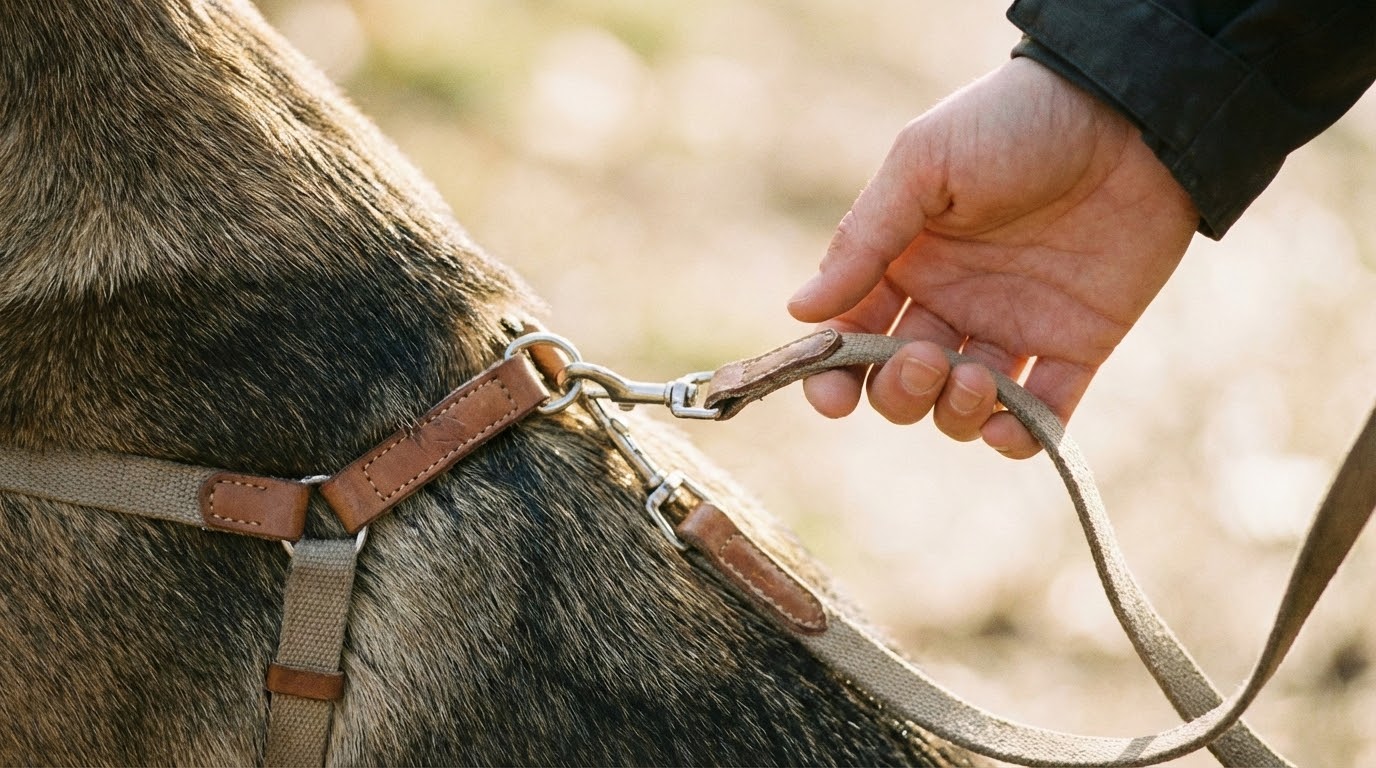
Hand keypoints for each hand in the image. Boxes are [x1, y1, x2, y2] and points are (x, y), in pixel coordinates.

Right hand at [787, 58, 1197, 457]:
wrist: (1130, 116)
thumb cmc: (1014, 123)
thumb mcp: (924, 164)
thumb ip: (864, 240)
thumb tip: (800, 311)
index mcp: (906, 261)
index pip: (851, 337)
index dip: (833, 376)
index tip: (834, 396)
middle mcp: (951, 302)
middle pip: (899, 383)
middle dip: (900, 390)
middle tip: (928, 357)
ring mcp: (1011, 327)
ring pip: (961, 409)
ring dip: (955, 413)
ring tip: (978, 378)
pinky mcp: (1075, 345)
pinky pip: (1040, 416)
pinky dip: (1020, 438)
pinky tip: (1011, 428)